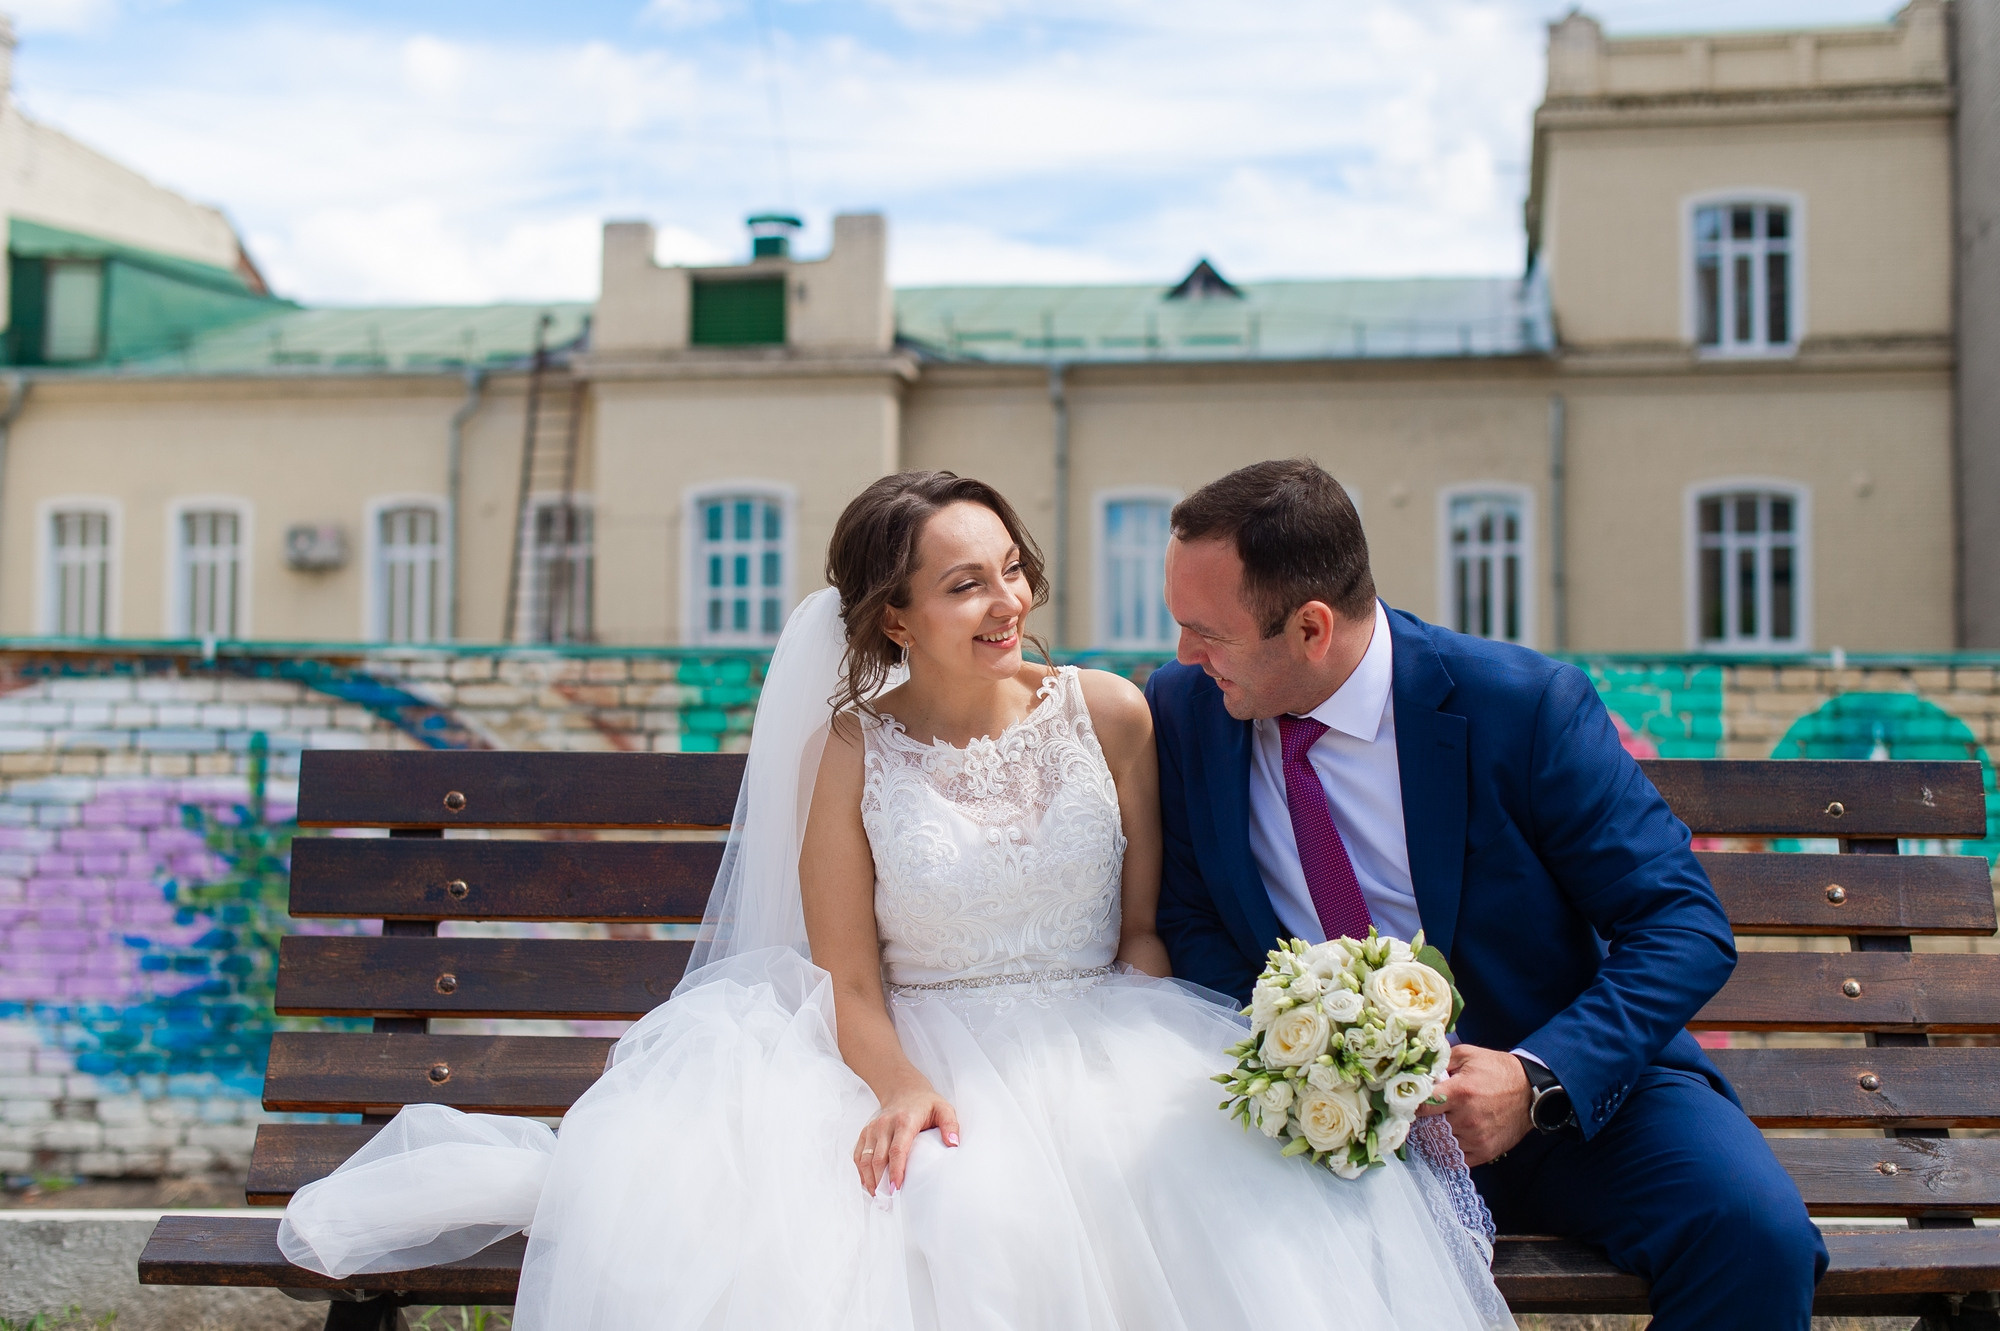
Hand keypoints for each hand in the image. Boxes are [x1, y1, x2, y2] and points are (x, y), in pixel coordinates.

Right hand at [854, 1085, 959, 1193]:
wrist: (903, 1090)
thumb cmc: (926, 1104)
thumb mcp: (944, 1109)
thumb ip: (950, 1125)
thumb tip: (953, 1144)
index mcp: (904, 1121)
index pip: (897, 1149)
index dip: (895, 1171)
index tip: (896, 1189)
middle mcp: (884, 1125)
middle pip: (878, 1158)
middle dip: (880, 1182)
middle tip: (886, 1202)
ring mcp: (872, 1129)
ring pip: (865, 1159)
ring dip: (869, 1180)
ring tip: (877, 1198)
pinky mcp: (865, 1133)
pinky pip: (858, 1155)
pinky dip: (861, 1172)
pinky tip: (869, 1185)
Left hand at [1415, 1043, 1530, 1166]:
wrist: (1530, 1090)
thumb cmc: (1497, 1070)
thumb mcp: (1468, 1055)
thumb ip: (1441, 1061)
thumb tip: (1419, 1069)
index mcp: (1460, 1093)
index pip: (1421, 1105)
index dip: (1412, 1104)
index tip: (1409, 1102)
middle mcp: (1466, 1119)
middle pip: (1429, 1126)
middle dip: (1426, 1119)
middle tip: (1428, 1112)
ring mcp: (1476, 1138)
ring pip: (1441, 1143)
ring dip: (1438, 1135)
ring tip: (1442, 1122)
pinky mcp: (1485, 1151)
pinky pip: (1456, 1158)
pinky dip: (1451, 1149)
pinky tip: (1452, 1136)